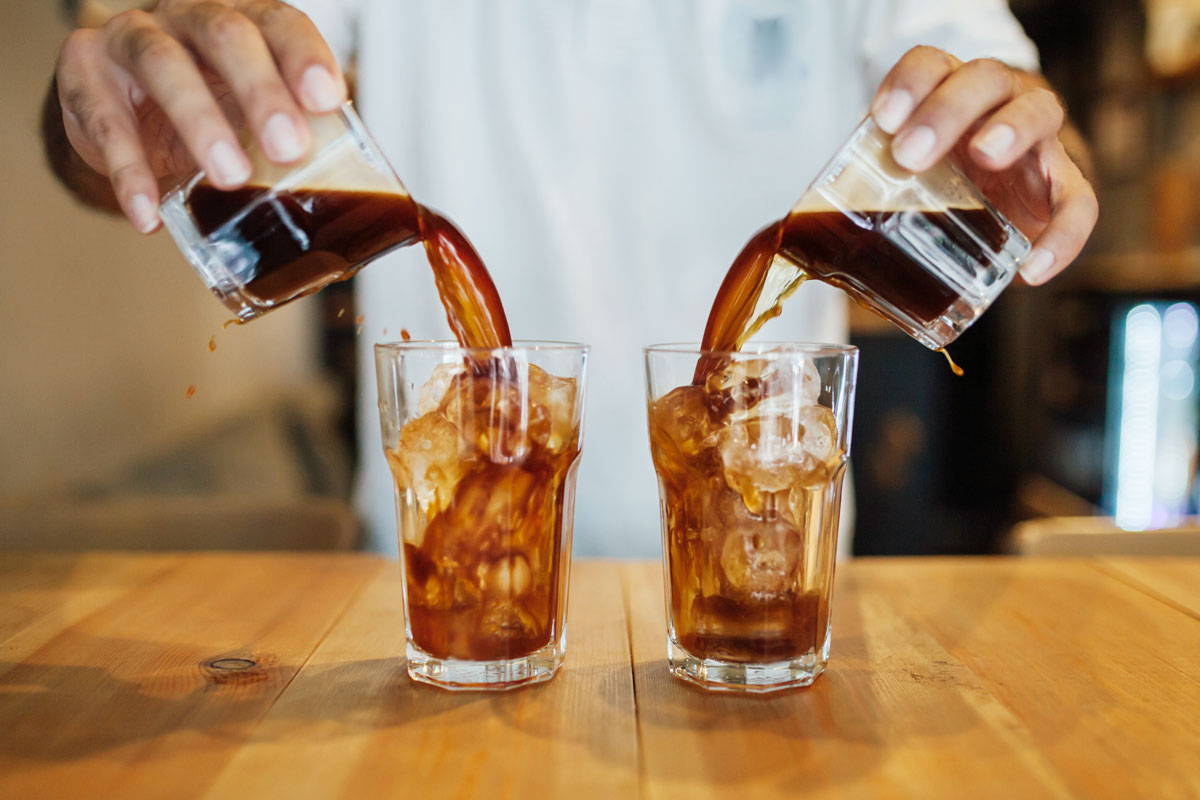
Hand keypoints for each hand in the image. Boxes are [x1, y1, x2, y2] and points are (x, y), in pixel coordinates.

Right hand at [54, 0, 346, 232]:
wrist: (120, 110)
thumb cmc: (205, 106)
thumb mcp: (251, 116)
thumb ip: (297, 136)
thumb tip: (365, 197)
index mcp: (243, 24)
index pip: (280, 24)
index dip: (304, 57)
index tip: (327, 99)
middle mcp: (188, 18)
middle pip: (226, 35)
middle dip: (261, 92)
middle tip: (288, 147)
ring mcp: (133, 39)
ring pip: (165, 64)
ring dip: (201, 122)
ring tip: (228, 176)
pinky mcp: (86, 73)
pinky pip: (106, 121)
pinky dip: (129, 172)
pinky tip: (149, 214)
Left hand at [869, 46, 1097, 284]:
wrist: (996, 191)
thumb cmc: (935, 176)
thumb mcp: (898, 174)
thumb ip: (862, 193)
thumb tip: (800, 249)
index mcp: (948, 91)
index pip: (931, 65)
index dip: (910, 83)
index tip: (882, 118)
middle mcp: (997, 102)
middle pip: (984, 81)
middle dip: (947, 109)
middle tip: (912, 152)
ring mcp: (1036, 139)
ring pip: (1038, 112)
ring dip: (1010, 129)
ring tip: (985, 154)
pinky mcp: (1063, 185)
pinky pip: (1078, 203)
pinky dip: (1063, 234)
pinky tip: (1033, 268)